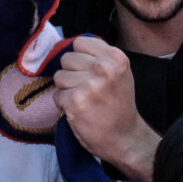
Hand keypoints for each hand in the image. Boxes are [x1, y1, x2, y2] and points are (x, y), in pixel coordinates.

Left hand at [54, 36, 159, 177]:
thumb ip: (99, 57)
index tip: (89, 71)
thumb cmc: (119, 104)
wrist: (125, 138)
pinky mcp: (75, 101)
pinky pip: (57, 95)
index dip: (80, 58)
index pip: (79, 43)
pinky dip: (64, 105)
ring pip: (59, 76)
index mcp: (115, 58)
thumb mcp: (119, 73)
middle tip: (88, 90)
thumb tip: (70, 45)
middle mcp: (103, 68)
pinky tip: (80, 111)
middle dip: (72, 74)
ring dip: (67, 90)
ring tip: (84, 100)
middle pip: (66, 59)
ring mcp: (89, 85)